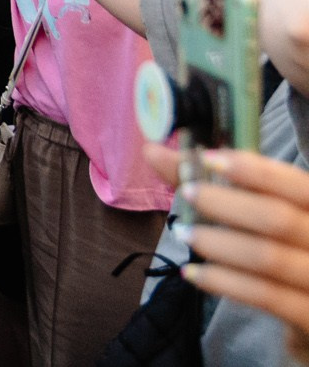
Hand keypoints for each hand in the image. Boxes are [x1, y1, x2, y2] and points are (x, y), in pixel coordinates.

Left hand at [136, 146, 308, 331]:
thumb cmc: (280, 251)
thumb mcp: (259, 214)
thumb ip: (211, 184)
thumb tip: (152, 151)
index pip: (296, 184)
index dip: (254, 170)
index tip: (209, 158)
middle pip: (277, 218)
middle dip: (226, 203)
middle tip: (188, 193)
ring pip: (267, 257)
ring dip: (217, 242)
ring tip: (183, 233)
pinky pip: (264, 295)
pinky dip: (222, 281)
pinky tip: (191, 273)